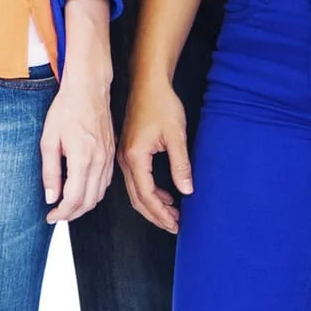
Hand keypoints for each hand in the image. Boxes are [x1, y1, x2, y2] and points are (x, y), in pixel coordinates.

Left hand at [43, 64, 115, 224]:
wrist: (89, 89)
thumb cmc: (67, 109)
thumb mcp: (49, 140)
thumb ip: (50, 171)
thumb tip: (50, 197)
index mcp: (82, 158)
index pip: (73, 199)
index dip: (61, 213)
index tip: (50, 216)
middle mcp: (99, 161)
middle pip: (89, 202)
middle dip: (72, 214)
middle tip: (57, 215)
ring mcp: (108, 158)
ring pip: (99, 194)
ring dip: (84, 206)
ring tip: (67, 206)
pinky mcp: (112, 154)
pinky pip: (106, 182)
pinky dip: (94, 193)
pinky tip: (82, 190)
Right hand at [119, 79, 194, 232]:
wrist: (148, 83)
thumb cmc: (162, 104)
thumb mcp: (176, 135)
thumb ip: (181, 164)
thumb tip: (186, 190)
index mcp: (135, 157)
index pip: (147, 195)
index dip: (161, 214)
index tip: (176, 224)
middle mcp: (125, 160)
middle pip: (138, 198)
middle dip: (156, 216)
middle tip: (175, 226)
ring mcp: (124, 156)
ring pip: (135, 191)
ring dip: (153, 205)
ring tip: (172, 215)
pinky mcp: (128, 152)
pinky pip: (136, 180)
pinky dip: (149, 192)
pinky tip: (165, 195)